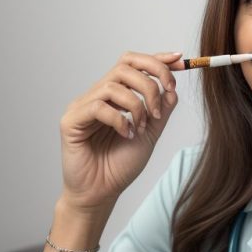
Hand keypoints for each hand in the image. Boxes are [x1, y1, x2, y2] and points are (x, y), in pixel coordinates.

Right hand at [57, 51, 182, 215]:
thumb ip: (162, 110)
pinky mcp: (71, 121)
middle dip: (152, 80)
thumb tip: (173, 87)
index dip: (157, 59)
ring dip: (137, 105)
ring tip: (142, 128)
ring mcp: (83, 106)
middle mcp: (99, 95)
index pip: (134, 64)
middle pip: (125, 66)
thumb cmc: (121, 165)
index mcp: (117, 96)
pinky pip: (98, 107)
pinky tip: (127, 135)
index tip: (180, 60)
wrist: (102, 192)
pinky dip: (119, 119)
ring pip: (113, 84)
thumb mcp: (151, 133)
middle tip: (161, 106)